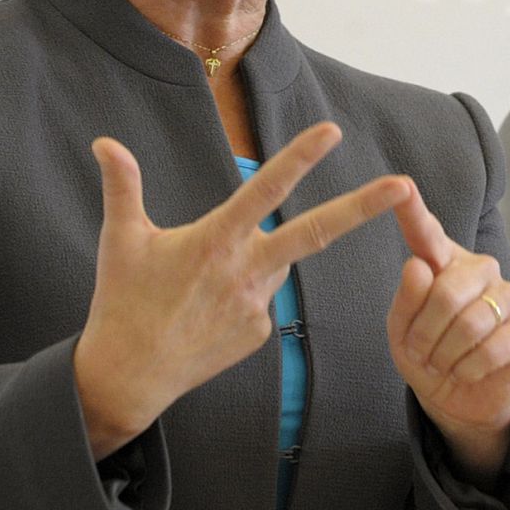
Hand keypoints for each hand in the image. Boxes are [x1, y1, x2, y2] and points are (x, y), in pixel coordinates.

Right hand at [73, 123, 409, 458]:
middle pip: (315, 231)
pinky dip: (239, 297)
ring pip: (273, 264)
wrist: (127, 377)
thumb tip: (104, 142)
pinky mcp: (262, 333)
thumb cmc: (121, 302)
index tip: (333, 132)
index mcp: (216, 241)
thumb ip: (122, 187)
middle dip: (364, 206)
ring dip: (250, 262)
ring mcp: (259, 306)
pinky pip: (261, 300)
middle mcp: (247, 270)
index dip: (300, 158)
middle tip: (406, 186)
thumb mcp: (120, 240)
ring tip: (195, 291)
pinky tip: (204, 317)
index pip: (265, 189)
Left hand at [386, 185, 509, 485]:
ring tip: (442, 365)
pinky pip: (491, 347)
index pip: (425, 233)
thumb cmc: (427, 356)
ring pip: (469, 322)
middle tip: (420, 354)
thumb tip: (418, 266)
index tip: (401, 186)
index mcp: (441, 262)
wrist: (458, 399)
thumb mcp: (401, 334)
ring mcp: (506, 294)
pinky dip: (469, 368)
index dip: (413, 210)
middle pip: (446, 290)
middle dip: (425, 333)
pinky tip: (466, 370)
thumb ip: (406, 300)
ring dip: (446, 355)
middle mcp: (477, 269)